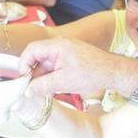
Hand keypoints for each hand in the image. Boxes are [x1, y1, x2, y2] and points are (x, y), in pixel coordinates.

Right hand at [19, 38, 137, 97]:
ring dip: (43, 77)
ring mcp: (67, 51)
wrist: (115, 72)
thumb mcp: (64, 82)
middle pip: (38, 57)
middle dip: (33, 73)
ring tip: (44, 91)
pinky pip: (56, 66)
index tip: (23, 79)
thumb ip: (43, 86)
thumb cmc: (93, 73)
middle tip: (32, 89)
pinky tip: (54, 88)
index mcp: (57, 46)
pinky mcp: (72, 59)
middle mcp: (61, 45)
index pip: (31, 50)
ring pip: (47, 63)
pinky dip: (52, 76)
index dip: (24, 64)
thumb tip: (27, 91)